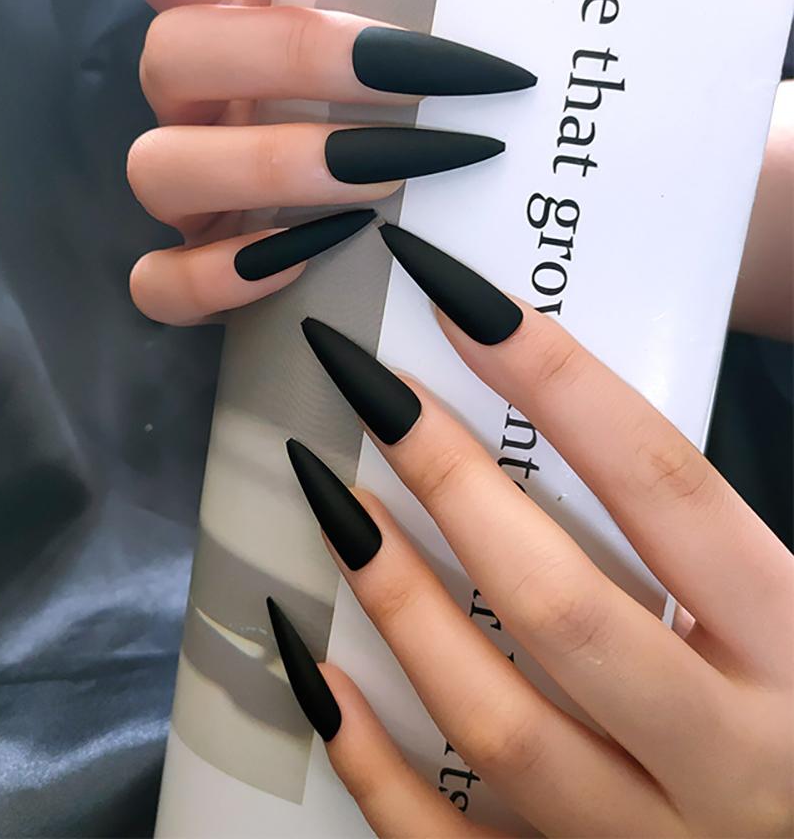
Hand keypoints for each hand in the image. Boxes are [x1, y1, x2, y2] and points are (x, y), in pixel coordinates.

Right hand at [107, 0, 531, 324]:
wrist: (423, 165)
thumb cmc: (407, 41)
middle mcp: (187, 83)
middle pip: (169, 54)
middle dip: (295, 60)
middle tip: (416, 69)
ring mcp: (184, 176)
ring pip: (156, 169)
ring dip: (272, 167)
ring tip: (387, 170)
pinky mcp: (193, 263)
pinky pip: (160, 282)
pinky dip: (219, 277)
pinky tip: (311, 253)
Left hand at [269, 227, 792, 837]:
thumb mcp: (792, 611)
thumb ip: (698, 535)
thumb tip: (554, 403)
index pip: (665, 486)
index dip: (557, 380)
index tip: (457, 298)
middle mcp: (731, 756)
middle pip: (562, 606)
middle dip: (452, 481)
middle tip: (370, 388)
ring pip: (497, 724)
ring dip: (398, 601)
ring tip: (332, 500)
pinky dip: (370, 760)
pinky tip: (313, 666)